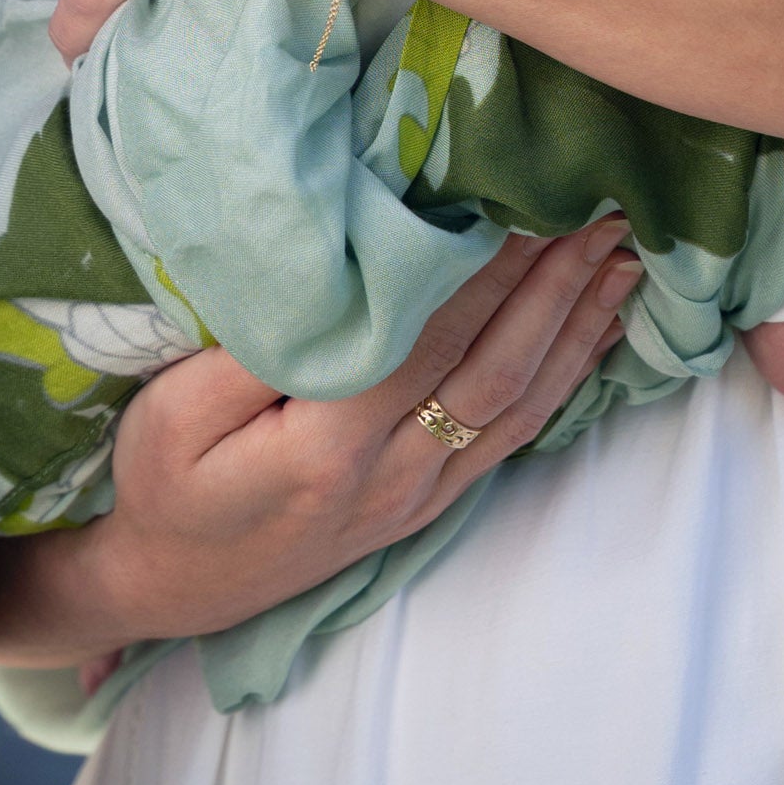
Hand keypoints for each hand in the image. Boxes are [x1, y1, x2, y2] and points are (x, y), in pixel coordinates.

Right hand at [0, 225, 642, 662]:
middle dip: (554, 284)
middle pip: (494, 366)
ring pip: (518, 403)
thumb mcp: (175, 413)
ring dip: (575, 326)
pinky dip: (562, 379)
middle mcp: (393, 475)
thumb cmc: (161, 486)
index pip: (429, 338)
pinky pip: (511, 436)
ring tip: (622, 255)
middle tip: (603, 208)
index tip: (526, 195)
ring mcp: (419, 494)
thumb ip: (258, 350)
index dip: (484, 268)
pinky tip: (594, 332)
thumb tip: (336, 276)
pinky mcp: (427, 502)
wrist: (166, 589)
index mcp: (329, 447)